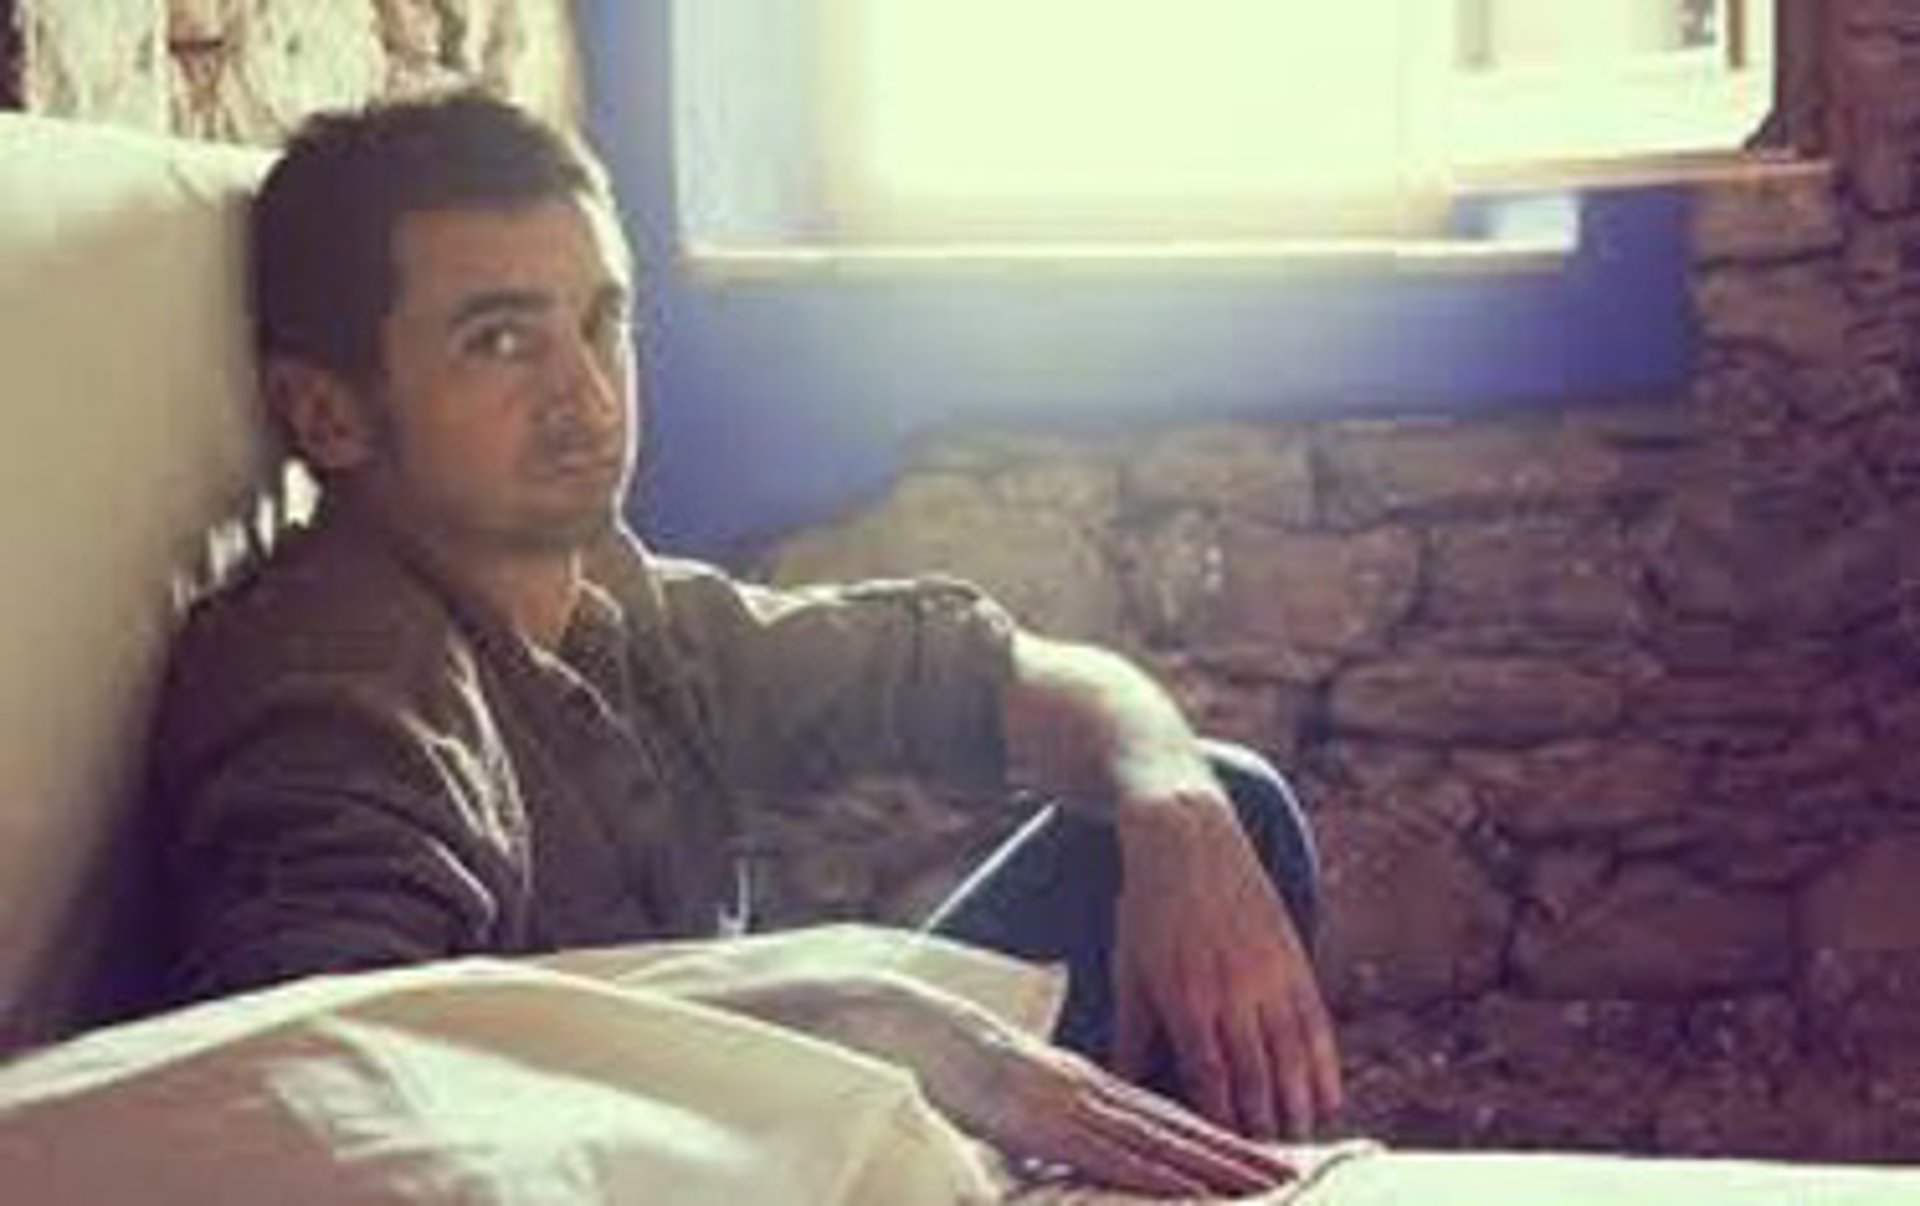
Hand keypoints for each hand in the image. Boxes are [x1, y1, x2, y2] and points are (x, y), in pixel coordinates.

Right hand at [846, 975, 1296, 1197]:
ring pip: (1161, 1142)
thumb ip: (1048, 1111)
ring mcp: (1070, 1106)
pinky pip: (1115, 1157)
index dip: (1214, 1136)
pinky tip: (1195, 1194)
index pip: (1163, 1113)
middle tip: (1293, 1176)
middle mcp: (1088, 1089)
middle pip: (1177, 1127)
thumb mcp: (1008, 1088)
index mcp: (1083, 1079)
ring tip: (1270, 1187)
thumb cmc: (947, 1060)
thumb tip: (1074, 1136)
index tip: (1259, 1156)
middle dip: (1236, 1155)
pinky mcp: (1047, 1124)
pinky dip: (1161, 1176)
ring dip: (1218, 1169)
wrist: (909, 1026)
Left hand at [1110, 785, 1343, 1140]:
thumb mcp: (1128, 969)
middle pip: (1256, 1076)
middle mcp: (1232, 989)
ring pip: (1291, 1057)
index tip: (1226, 1153)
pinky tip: (1328, 1099)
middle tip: (1271, 1161)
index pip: (1210, 1077)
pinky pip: (1316, 1023)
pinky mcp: (1293, 957)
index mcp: (1185, 996)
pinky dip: (1324, 1066)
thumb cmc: (1148, 908)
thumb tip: (1125, 1088)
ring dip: (1299, 1106)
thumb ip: (1130, 1034)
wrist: (1188, 836)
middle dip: (1264, 1126)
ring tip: (1300, 1144)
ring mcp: (1268, 973)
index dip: (1223, 1121)